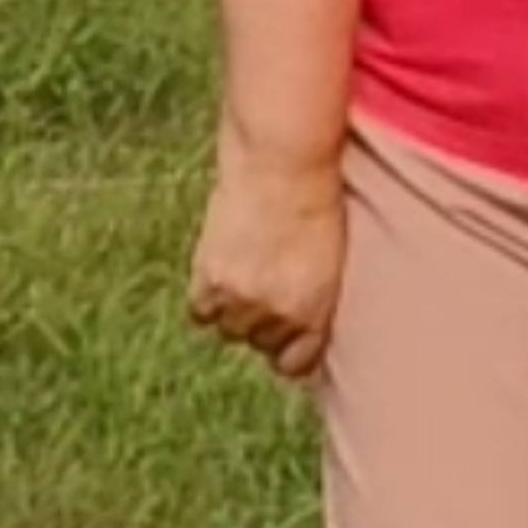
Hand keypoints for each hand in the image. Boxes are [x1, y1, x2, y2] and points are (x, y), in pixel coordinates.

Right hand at [185, 153, 346, 383]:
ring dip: (232, 309)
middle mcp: (279, 314)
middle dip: (260, 321)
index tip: (282, 333)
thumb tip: (289, 321)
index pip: (294, 364)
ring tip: (243, 273)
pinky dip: (206, 297)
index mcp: (316, 312)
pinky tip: (219, 270)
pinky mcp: (210, 279)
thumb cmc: (316, 198)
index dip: (286, 348)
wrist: (284, 164)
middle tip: (261, 286)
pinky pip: (200, 312)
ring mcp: (242, 299)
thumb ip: (309, 296)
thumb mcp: (328, 259)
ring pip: (228, 329)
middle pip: (258, 343)